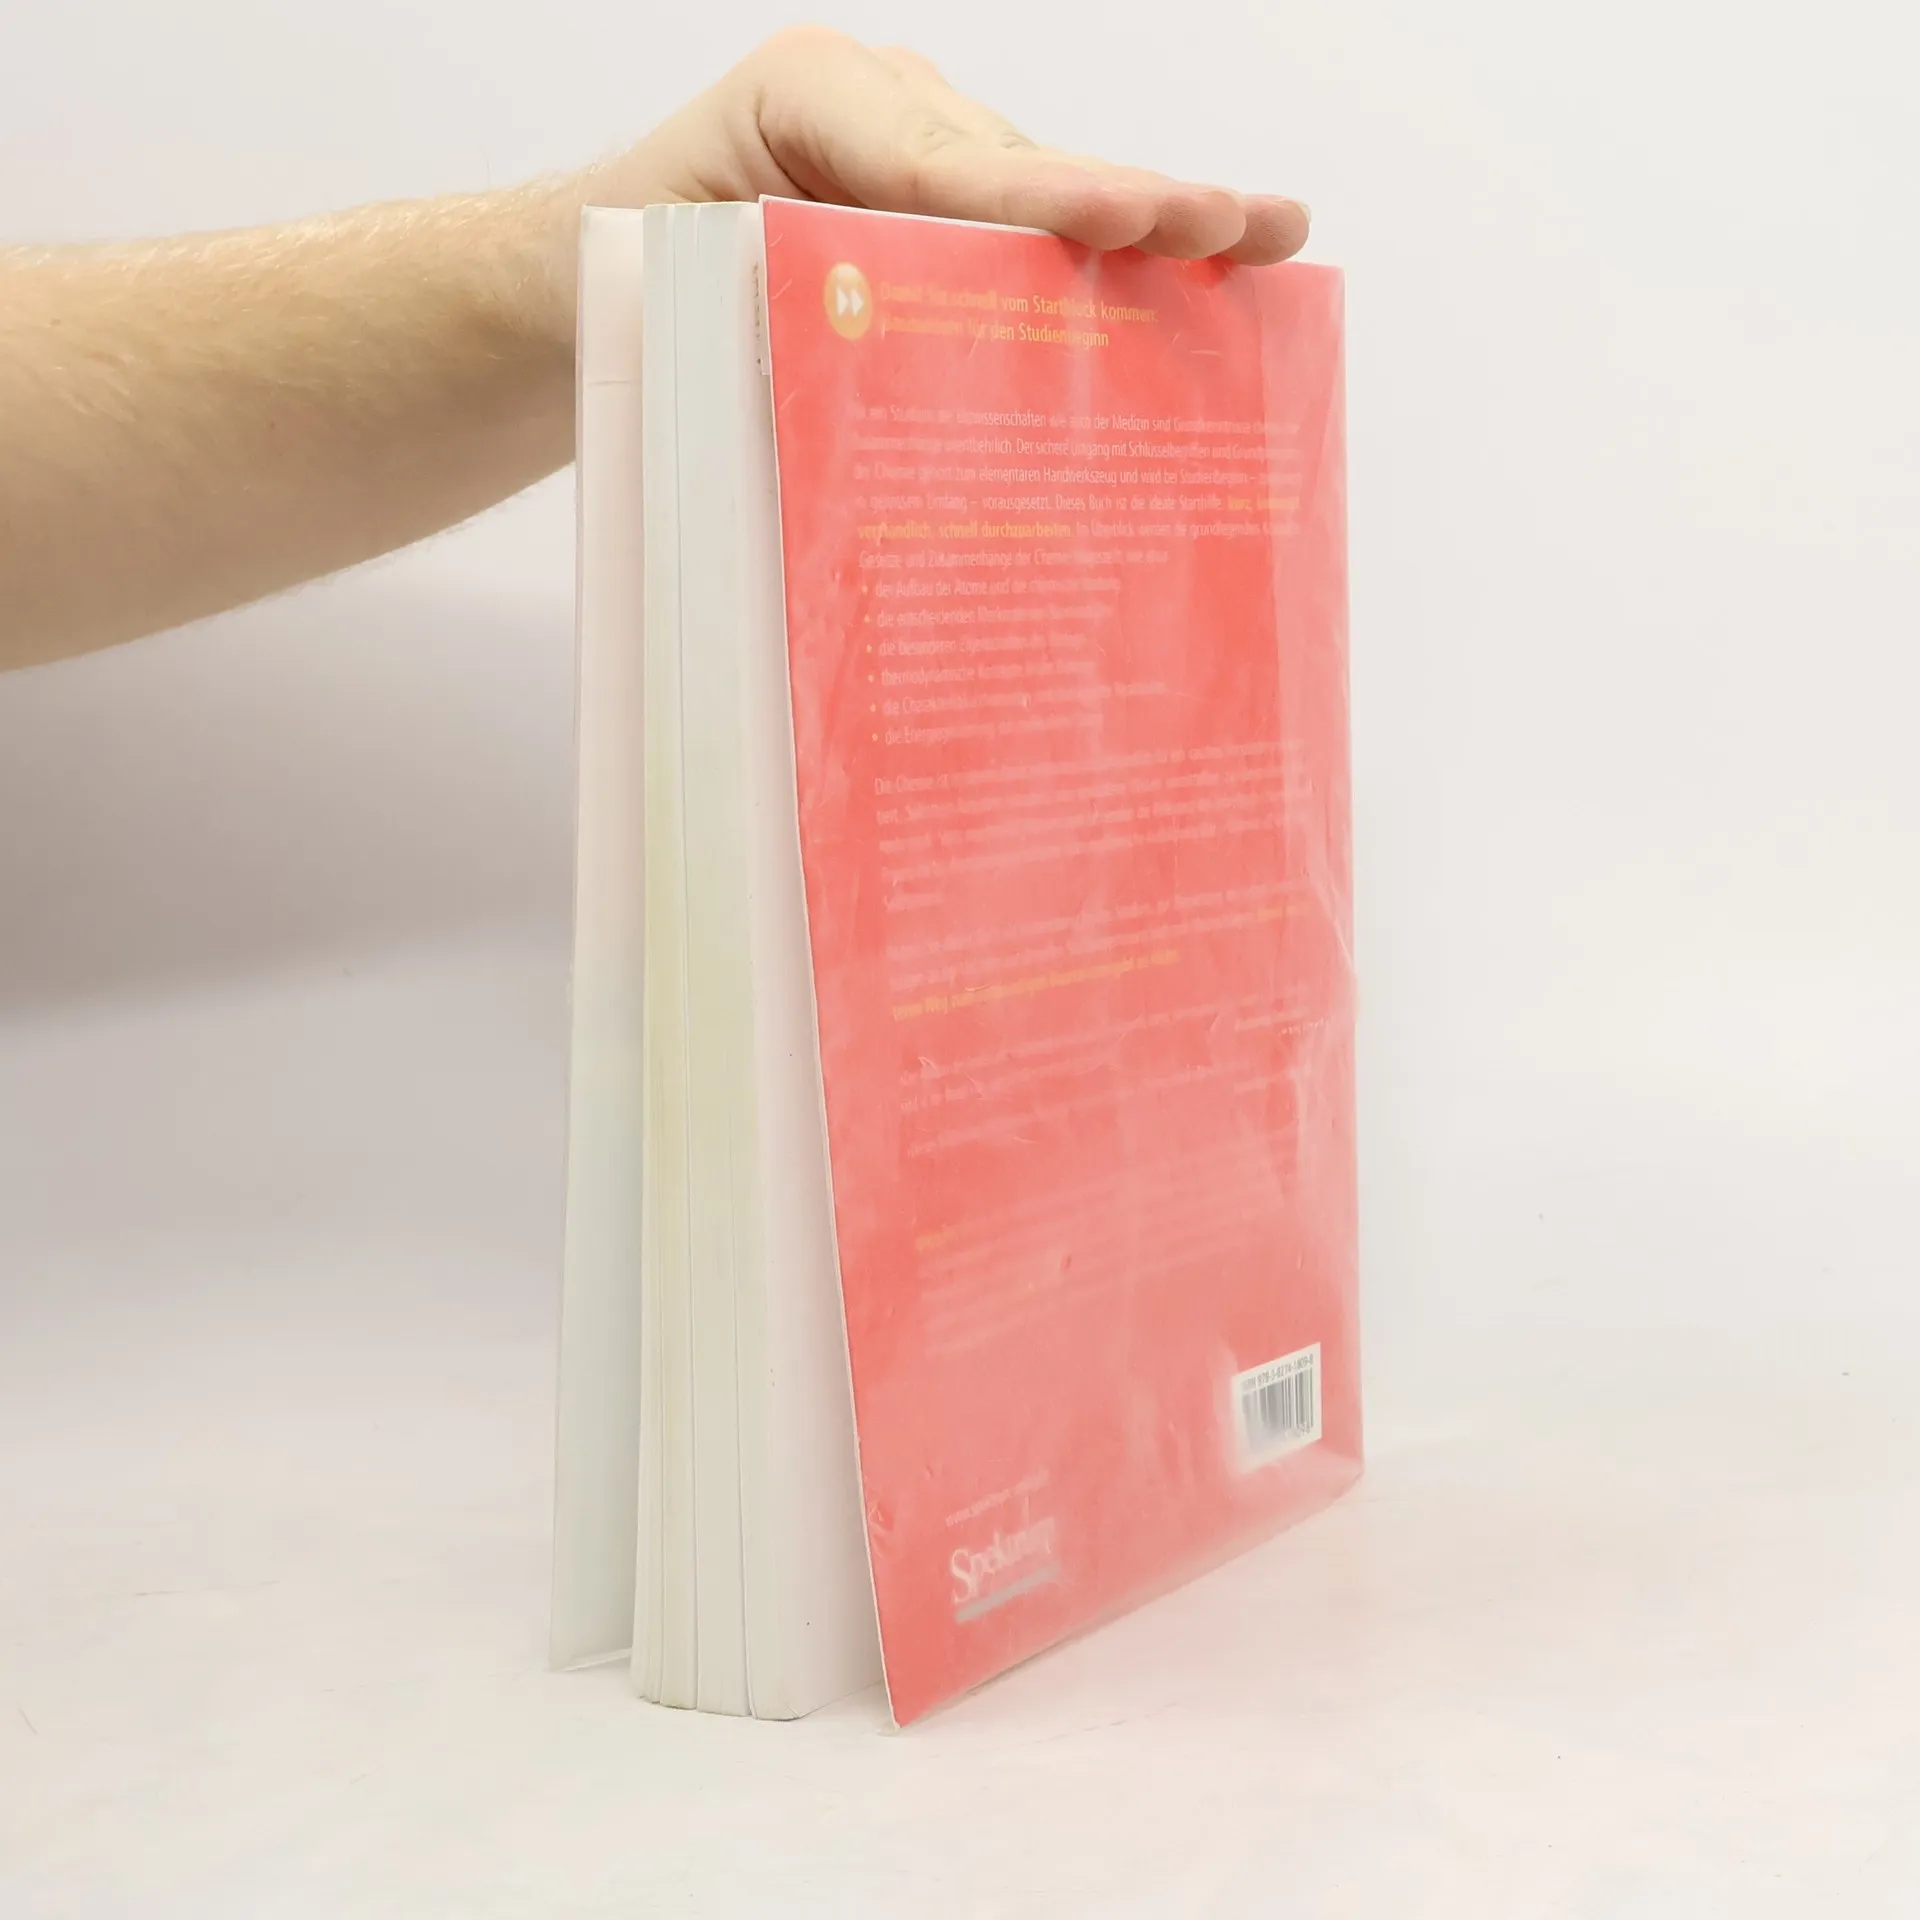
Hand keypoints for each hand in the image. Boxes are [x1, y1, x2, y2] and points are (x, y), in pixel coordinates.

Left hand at [577, 27, 1309, 266]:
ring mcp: (924, 158)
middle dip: (1138, 205)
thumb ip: (763, 316)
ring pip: (1045, 207)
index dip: (1041, 201)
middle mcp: (883, 114)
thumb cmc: (610, 287)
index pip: (941, 166)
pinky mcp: (944, 214)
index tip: (1129, 216)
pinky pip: (1033, 240)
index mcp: (805, 103)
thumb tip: (874, 408)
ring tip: (1264, 245)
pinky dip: (1108, 276)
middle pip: (1025, 175)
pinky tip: (1204, 282)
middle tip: (1242, 225)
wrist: (577, 281)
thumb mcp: (660, 296)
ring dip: (1146, 243)